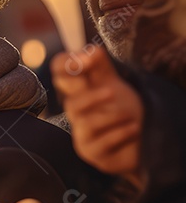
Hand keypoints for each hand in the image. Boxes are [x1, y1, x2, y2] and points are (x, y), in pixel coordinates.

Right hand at [51, 46, 142, 184]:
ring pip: (86, 124)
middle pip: (71, 103)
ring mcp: (82, 135)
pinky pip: (101, 143)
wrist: (141, 142)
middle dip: (91, 97)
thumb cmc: (125, 112)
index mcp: (79, 92)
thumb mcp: (114, 84)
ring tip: (130, 115)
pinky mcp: (92, 153)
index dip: (67, 64)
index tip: (86, 59)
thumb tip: (89, 49)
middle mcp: (77, 113)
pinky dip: (120, 133)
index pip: (60, 73)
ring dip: (112, 116)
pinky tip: (133, 129)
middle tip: (112, 92)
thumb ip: (101, 66)